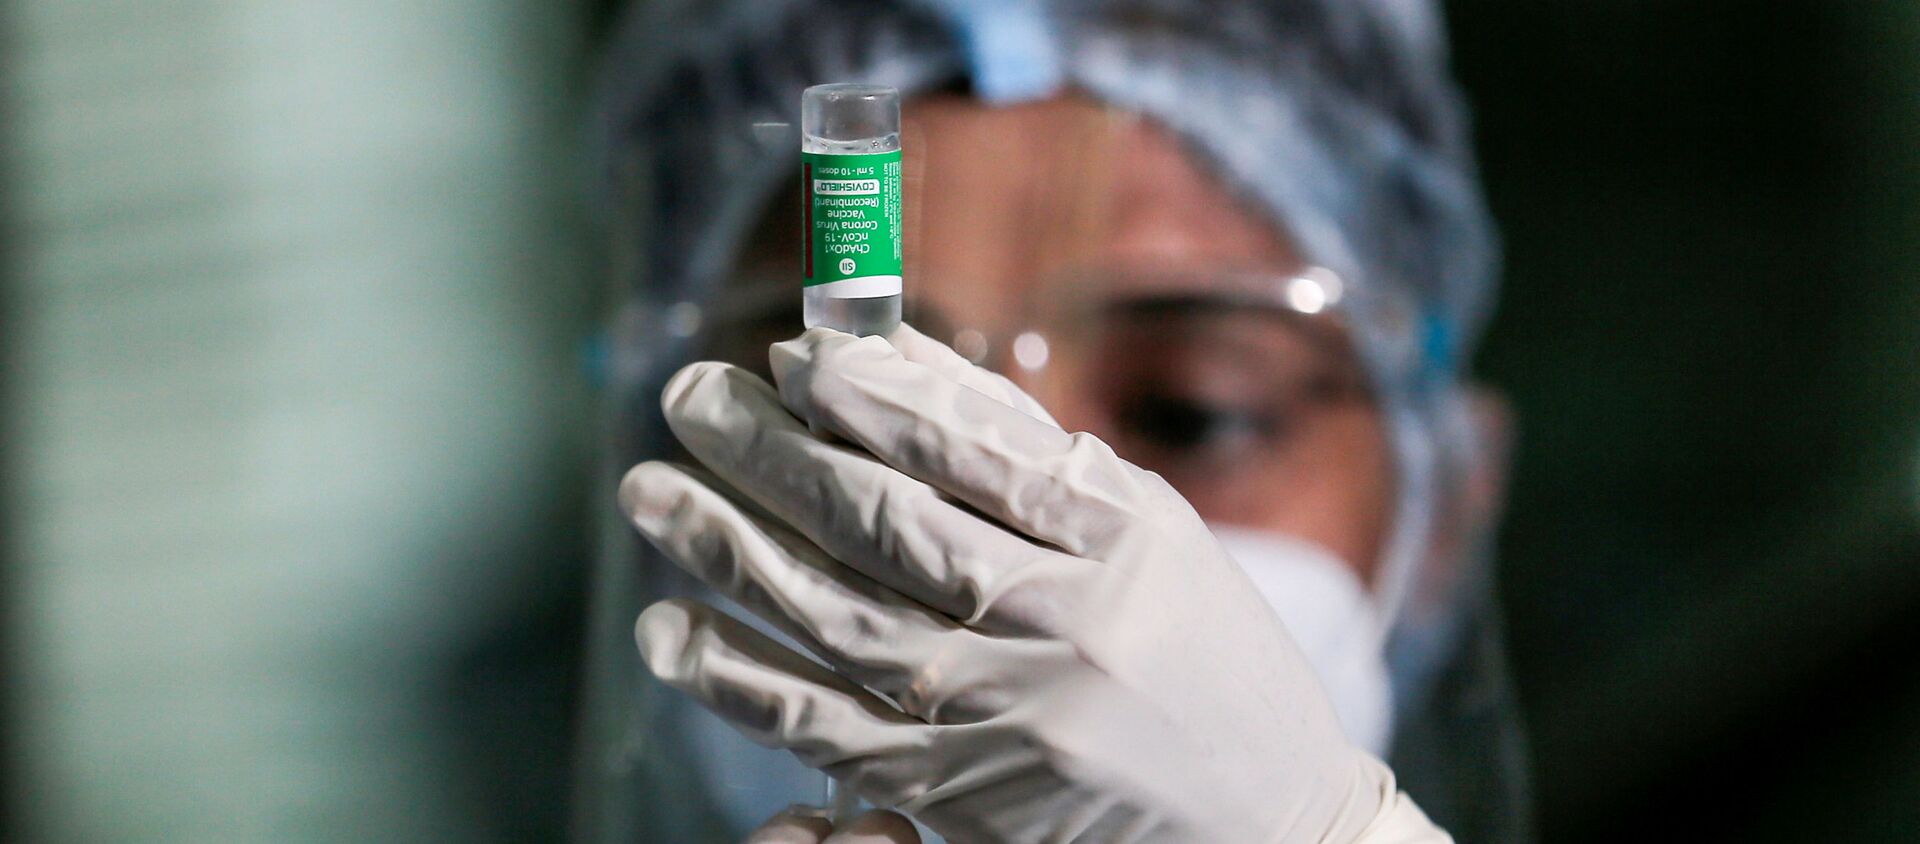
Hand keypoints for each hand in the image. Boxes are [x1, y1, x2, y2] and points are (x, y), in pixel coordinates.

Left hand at [623, 325, 1448, 841]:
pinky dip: (741, 680)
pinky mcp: (962, 797)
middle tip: (687, 399)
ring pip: (838, 621)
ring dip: (728, 553)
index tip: (790, 354)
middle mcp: (1063, 627)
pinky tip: (674, 630)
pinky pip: (828, 732)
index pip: (965, 448)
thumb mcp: (1148, 529)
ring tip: (652, 493)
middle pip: (883, 525)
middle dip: (769, 455)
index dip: (864, 394)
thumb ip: (1021, 448)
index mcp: (1120, 540)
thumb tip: (884, 360)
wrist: (1268, 823)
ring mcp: (1007, 720)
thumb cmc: (1206, 651)